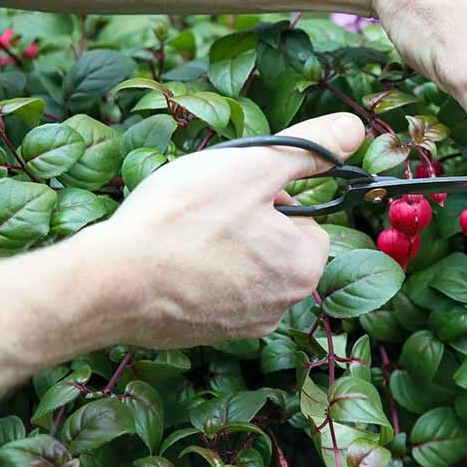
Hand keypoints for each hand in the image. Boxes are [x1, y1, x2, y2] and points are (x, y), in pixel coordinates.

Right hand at [87, 113, 364, 346]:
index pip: (304, 218)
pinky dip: (193, 275)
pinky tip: (166, 262)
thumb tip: (355, 131)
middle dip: (244, 222)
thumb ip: (311, 149)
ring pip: (241, 268)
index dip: (269, 195)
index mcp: (305, 268)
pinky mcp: (203, 335)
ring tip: (180, 235)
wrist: (110, 284)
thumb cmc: (182, 221)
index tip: (232, 190)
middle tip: (201, 210)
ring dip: (217, 247)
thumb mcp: (255, 167)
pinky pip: (209, 293)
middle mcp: (283, 306)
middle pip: (274, 245)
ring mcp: (241, 326)